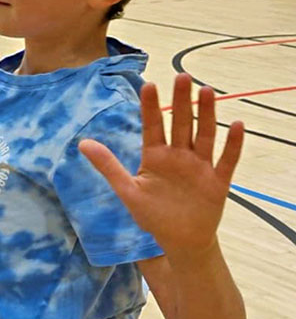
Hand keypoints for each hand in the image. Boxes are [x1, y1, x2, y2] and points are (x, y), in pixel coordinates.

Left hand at [79, 74, 243, 256]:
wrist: (180, 241)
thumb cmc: (152, 215)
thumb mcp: (127, 191)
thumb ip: (108, 166)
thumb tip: (82, 143)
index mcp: (155, 156)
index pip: (152, 126)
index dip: (151, 107)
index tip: (149, 84)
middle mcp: (179, 156)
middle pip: (181, 124)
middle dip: (181, 102)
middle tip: (183, 76)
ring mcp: (200, 167)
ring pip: (204, 136)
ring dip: (207, 115)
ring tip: (207, 92)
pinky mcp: (218, 181)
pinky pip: (227, 160)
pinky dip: (232, 144)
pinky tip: (237, 125)